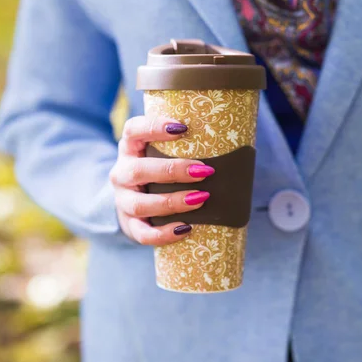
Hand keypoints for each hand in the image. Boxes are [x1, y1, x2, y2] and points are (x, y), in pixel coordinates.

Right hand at [109, 115, 213, 244]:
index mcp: (130, 147)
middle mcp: (122, 172)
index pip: (134, 130)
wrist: (137, 201)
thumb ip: (188, 146)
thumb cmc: (162, 170)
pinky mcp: (129, 224)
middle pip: (138, 170)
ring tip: (201, 199)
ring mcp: (123, 200)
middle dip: (172, 170)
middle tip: (204, 171)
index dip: (154, 127)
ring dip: (172, 202)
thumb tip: (239, 149)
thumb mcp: (165, 152)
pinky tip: (186, 229)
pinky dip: (163, 233)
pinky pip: (142, 233)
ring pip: (140, 204)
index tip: (182, 128)